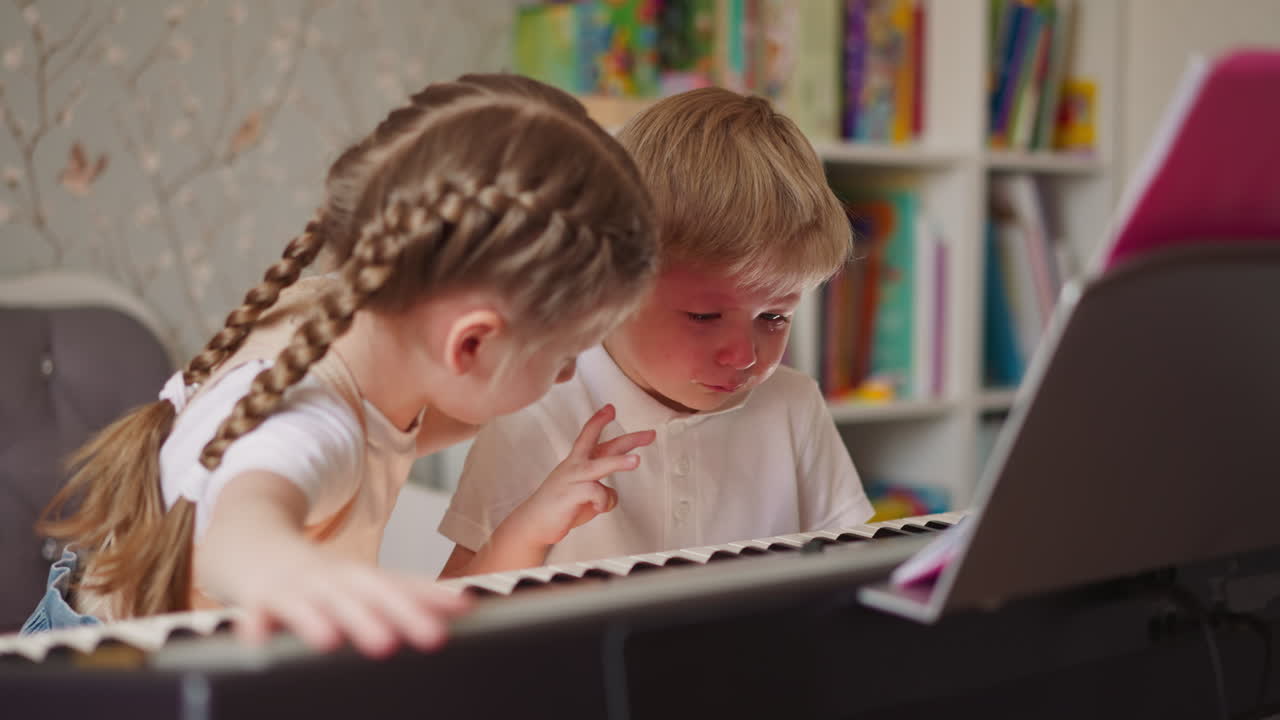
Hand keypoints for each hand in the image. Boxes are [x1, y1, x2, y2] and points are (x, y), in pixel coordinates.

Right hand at [232, 551, 471, 658]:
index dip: (432, 598)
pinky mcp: (257, 599)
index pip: (401, 587)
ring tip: (331, 642)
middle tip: (421, 637)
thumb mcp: (365, 582)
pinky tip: (258, 642)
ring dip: (318, 621)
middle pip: (362, 596)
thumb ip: (412, 596)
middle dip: (392, 616)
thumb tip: (466, 605)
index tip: (464, 610)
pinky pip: (254, 613)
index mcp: (361, 578)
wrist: (252, 540)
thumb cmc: (320, 575)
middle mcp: (332, 580)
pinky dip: (254, 626)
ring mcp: (294, 588)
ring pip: (308, 604)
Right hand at [501, 404, 654, 547]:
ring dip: (619, 462)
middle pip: (604, 446)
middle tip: (650, 434)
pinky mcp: (572, 493)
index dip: (599, 421)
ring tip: (637, 460)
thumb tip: (612, 494)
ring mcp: (574, 478)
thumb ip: (601, 490)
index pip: (589, 436)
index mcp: (577, 462)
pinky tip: (597, 507)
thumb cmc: (561, 506)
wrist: (534, 522)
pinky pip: (598, 494)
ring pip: (601, 466)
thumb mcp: (584, 494)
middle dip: (628, 439)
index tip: (611, 408)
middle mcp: (576, 465)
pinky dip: (603, 503)